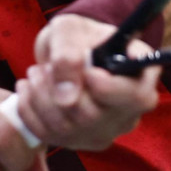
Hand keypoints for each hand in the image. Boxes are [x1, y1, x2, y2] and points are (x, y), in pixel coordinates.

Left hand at [14, 15, 160, 149]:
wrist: (65, 51)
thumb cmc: (77, 35)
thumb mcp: (70, 28)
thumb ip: (69, 53)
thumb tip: (67, 98)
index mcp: (141, 76)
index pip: (136, 97)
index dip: (109, 88)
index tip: (88, 71)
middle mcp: (129, 111)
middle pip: (94, 117)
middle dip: (58, 89)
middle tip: (45, 66)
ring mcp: (105, 130)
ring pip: (67, 129)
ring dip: (40, 98)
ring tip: (35, 73)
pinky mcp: (79, 142)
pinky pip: (48, 136)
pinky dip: (30, 111)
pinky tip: (29, 89)